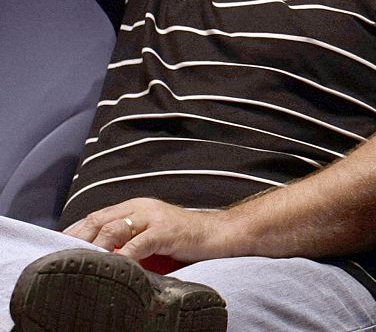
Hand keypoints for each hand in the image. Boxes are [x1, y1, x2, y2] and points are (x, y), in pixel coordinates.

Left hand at [64, 199, 234, 264]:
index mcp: (135, 207)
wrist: (220, 234)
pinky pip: (137, 244)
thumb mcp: (149, 238)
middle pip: (98, 221)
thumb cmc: (184, 240)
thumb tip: (99, 259)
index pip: (95, 217)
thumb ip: (127, 242)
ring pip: (113, 229)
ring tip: (80, 263)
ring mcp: (154, 217)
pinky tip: (113, 267)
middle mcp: (141, 208)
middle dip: (77, 240)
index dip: (74, 232)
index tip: (55, 248)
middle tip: (59, 258)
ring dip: (94, 248)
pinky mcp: (166, 230)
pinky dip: (122, 257)